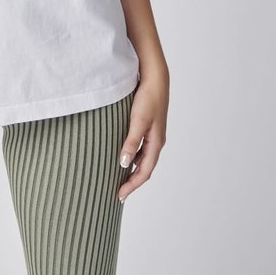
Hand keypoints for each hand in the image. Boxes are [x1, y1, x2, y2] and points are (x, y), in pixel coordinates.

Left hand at [117, 68, 168, 202]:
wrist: (155, 78)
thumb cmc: (148, 98)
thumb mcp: (138, 120)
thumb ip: (132, 142)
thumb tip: (124, 164)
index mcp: (156, 143)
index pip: (144, 172)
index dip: (132, 185)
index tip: (120, 196)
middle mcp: (156, 141)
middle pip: (144, 168)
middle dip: (132, 181)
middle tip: (119, 193)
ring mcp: (153, 134)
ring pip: (143, 159)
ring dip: (132, 170)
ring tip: (119, 178)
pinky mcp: (148, 125)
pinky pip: (141, 148)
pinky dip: (133, 156)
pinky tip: (123, 155)